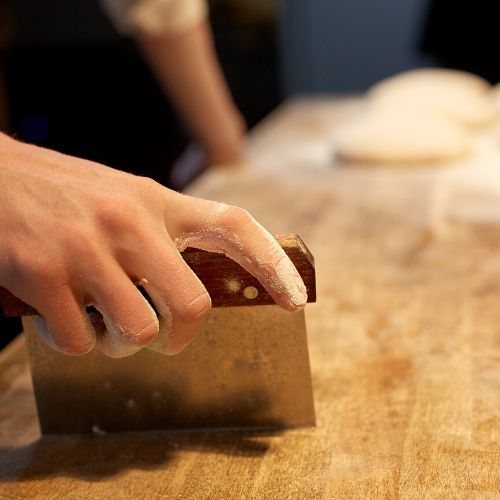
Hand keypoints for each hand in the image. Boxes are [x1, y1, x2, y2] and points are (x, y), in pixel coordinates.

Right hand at [0, 134, 306, 356]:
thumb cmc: (63, 192)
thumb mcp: (122, 197)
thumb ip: (162, 233)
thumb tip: (199, 285)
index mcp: (155, 199)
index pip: (234, 225)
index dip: (273, 262)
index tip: (295, 298)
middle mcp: (129, 221)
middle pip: (192, 305)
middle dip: (181, 337)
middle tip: (165, 339)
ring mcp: (85, 248)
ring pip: (136, 333)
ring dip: (119, 342)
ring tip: (97, 320)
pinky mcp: (42, 275)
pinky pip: (78, 342)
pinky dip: (71, 341)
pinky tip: (55, 314)